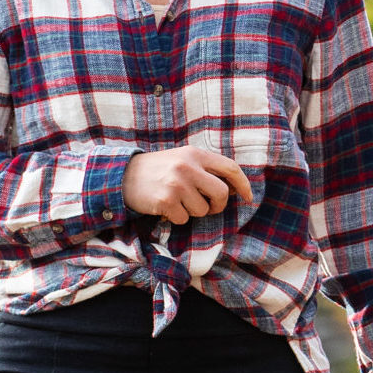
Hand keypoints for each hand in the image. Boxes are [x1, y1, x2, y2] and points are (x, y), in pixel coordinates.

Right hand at [123, 147, 252, 225]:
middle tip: (208, 208)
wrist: (124, 175)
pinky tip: (165, 207)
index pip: (230, 168)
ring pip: (202, 210)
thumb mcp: (182, 159)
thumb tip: (232, 188)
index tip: (248, 198)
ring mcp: (177, 184)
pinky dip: (176, 218)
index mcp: (196, 154)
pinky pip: (184, 219)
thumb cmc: (158, 170)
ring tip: (177, 202)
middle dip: (218, 206)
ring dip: (192, 212)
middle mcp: (188, 167)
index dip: (243, 185)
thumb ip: (205, 169)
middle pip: (221, 193)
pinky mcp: (166, 200)